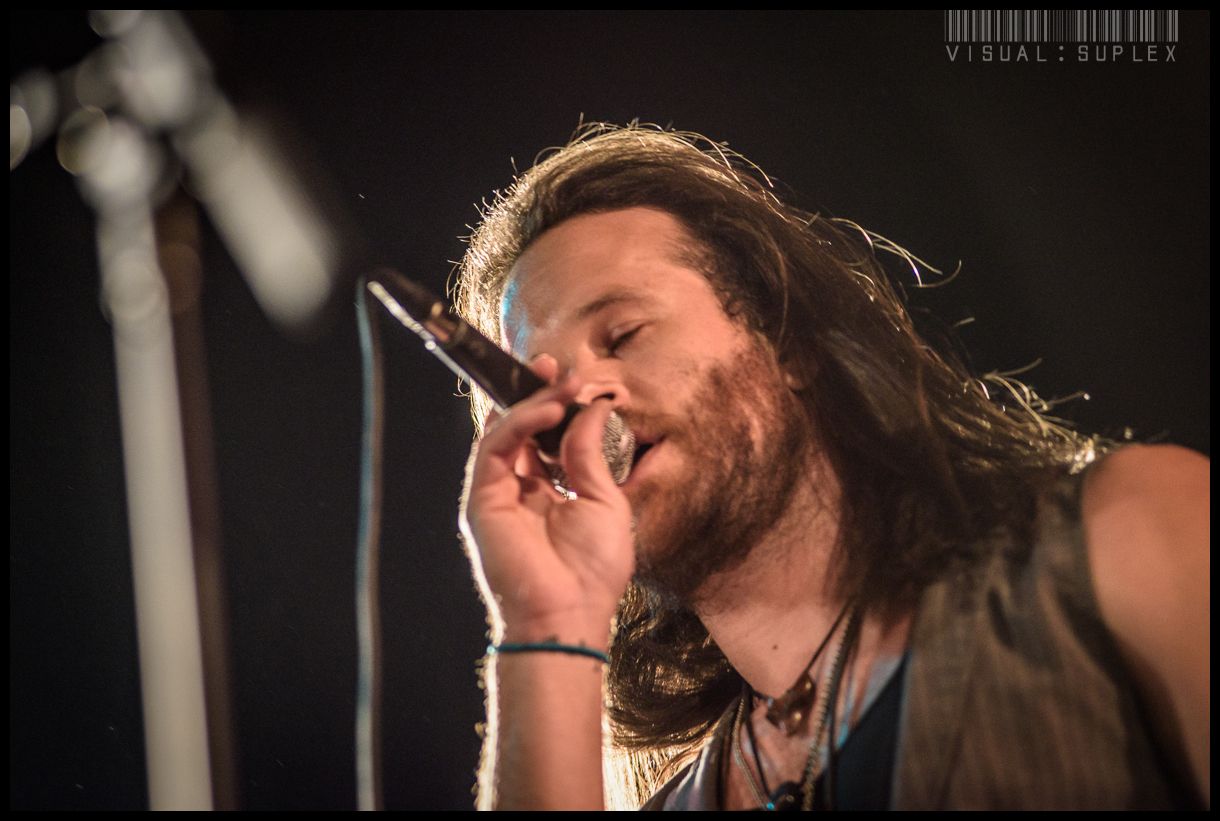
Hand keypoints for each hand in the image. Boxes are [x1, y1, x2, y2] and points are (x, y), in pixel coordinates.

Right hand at [460, 357, 634, 643]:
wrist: (570, 613)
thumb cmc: (592, 571)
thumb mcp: (604, 501)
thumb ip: (590, 454)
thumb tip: (592, 408)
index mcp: (546, 495)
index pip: (544, 439)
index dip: (556, 407)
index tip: (576, 381)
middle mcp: (517, 491)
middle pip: (519, 429)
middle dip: (536, 393)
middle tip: (558, 366)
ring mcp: (497, 494)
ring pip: (505, 432)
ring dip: (532, 401)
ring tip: (561, 383)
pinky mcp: (482, 499)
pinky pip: (496, 446)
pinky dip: (520, 421)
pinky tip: (549, 407)